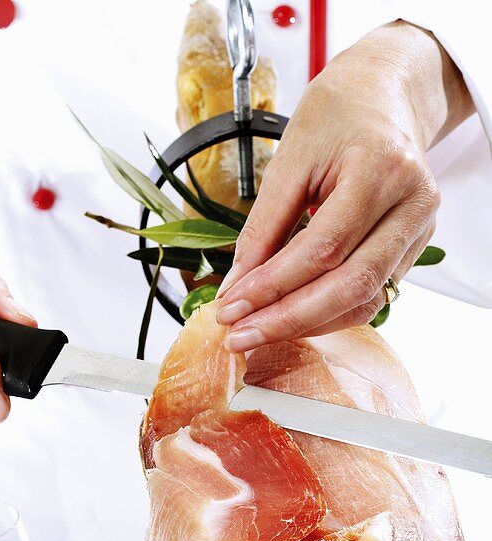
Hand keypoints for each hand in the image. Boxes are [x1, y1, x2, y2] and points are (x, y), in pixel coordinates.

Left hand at [216, 22, 473, 349]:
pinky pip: (370, 297)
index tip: (231, 306)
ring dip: (306, 325)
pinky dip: (327, 315)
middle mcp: (411, 204)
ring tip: (257, 332)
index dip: (273, 285)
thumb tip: (237, 284)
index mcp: (381, 168)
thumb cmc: (337, 115)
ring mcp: (418, 230)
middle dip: (288, 319)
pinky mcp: (413, 248)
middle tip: (240, 335)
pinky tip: (289, 319)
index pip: (324, 248)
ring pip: (364, 301)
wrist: (383, 96)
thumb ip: (264, 224)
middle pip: (350, 284)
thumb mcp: (290, 156)